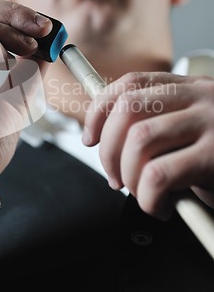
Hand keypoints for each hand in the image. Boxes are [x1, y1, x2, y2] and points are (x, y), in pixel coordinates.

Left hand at [82, 72, 213, 219]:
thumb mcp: (191, 130)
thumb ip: (158, 125)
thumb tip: (105, 139)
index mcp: (188, 88)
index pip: (129, 83)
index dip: (99, 110)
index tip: (89, 138)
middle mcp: (199, 99)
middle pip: (127, 109)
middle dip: (107, 149)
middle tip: (114, 177)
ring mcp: (210, 125)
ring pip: (139, 140)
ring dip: (127, 175)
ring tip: (140, 193)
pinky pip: (159, 176)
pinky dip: (148, 199)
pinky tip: (162, 208)